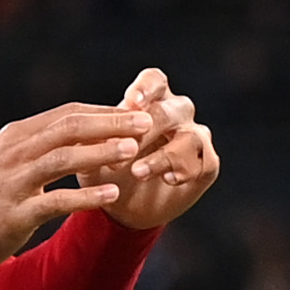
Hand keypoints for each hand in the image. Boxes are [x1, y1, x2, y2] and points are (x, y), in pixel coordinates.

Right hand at [0, 104, 148, 275]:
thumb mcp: (2, 161)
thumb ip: (34, 145)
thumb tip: (72, 129)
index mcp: (14, 137)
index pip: (65, 114)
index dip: (102, 111)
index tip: (134, 113)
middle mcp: (13, 153)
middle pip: (68, 128)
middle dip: (110, 122)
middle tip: (146, 122)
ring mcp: (12, 183)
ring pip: (63, 158)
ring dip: (101, 152)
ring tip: (133, 151)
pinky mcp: (14, 214)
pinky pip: (55, 201)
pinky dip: (86, 197)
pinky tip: (112, 195)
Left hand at [85, 67, 218, 231]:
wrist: (122, 209)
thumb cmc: (107, 172)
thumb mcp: (92, 155)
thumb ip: (90, 142)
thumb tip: (84, 135)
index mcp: (151, 100)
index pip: (154, 80)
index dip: (145, 88)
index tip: (131, 104)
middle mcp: (177, 113)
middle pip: (168, 110)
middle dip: (146, 130)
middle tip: (125, 149)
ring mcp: (194, 137)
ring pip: (189, 137)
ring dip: (162, 156)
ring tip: (138, 172)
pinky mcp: (206, 164)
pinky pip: (204, 162)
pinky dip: (185, 170)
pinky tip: (168, 180)